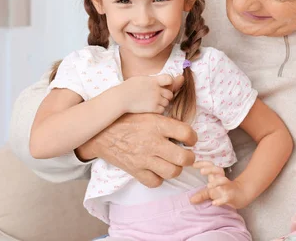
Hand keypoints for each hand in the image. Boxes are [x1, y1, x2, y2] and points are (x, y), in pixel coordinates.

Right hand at [75, 112, 196, 187]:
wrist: (101, 133)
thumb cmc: (128, 120)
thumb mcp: (149, 113)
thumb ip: (167, 121)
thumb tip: (186, 129)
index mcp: (158, 125)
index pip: (187, 133)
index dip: (193, 138)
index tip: (190, 140)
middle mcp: (152, 142)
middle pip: (184, 158)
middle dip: (189, 158)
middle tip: (186, 155)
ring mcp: (144, 158)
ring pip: (172, 172)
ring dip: (176, 168)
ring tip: (173, 163)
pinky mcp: (135, 170)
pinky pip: (155, 182)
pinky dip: (159, 178)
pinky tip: (158, 170)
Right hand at [119, 74, 180, 113]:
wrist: (120, 98)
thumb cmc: (128, 88)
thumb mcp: (141, 79)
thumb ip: (152, 80)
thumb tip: (160, 81)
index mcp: (154, 80)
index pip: (169, 79)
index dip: (170, 82)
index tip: (166, 85)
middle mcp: (156, 90)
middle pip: (170, 94)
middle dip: (166, 96)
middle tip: (159, 97)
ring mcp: (155, 99)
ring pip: (167, 103)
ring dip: (163, 103)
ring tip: (154, 103)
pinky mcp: (153, 108)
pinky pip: (162, 110)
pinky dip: (159, 110)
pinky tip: (152, 108)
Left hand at [190, 161, 251, 208]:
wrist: (241, 196)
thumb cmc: (225, 192)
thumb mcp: (212, 192)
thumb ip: (202, 194)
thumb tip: (190, 200)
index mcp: (217, 177)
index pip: (211, 166)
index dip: (203, 164)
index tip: (193, 164)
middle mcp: (222, 180)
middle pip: (218, 170)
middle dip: (210, 169)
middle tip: (201, 171)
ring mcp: (227, 187)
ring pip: (223, 181)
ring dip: (216, 182)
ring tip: (209, 186)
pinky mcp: (231, 196)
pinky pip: (226, 197)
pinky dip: (220, 200)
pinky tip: (214, 203)